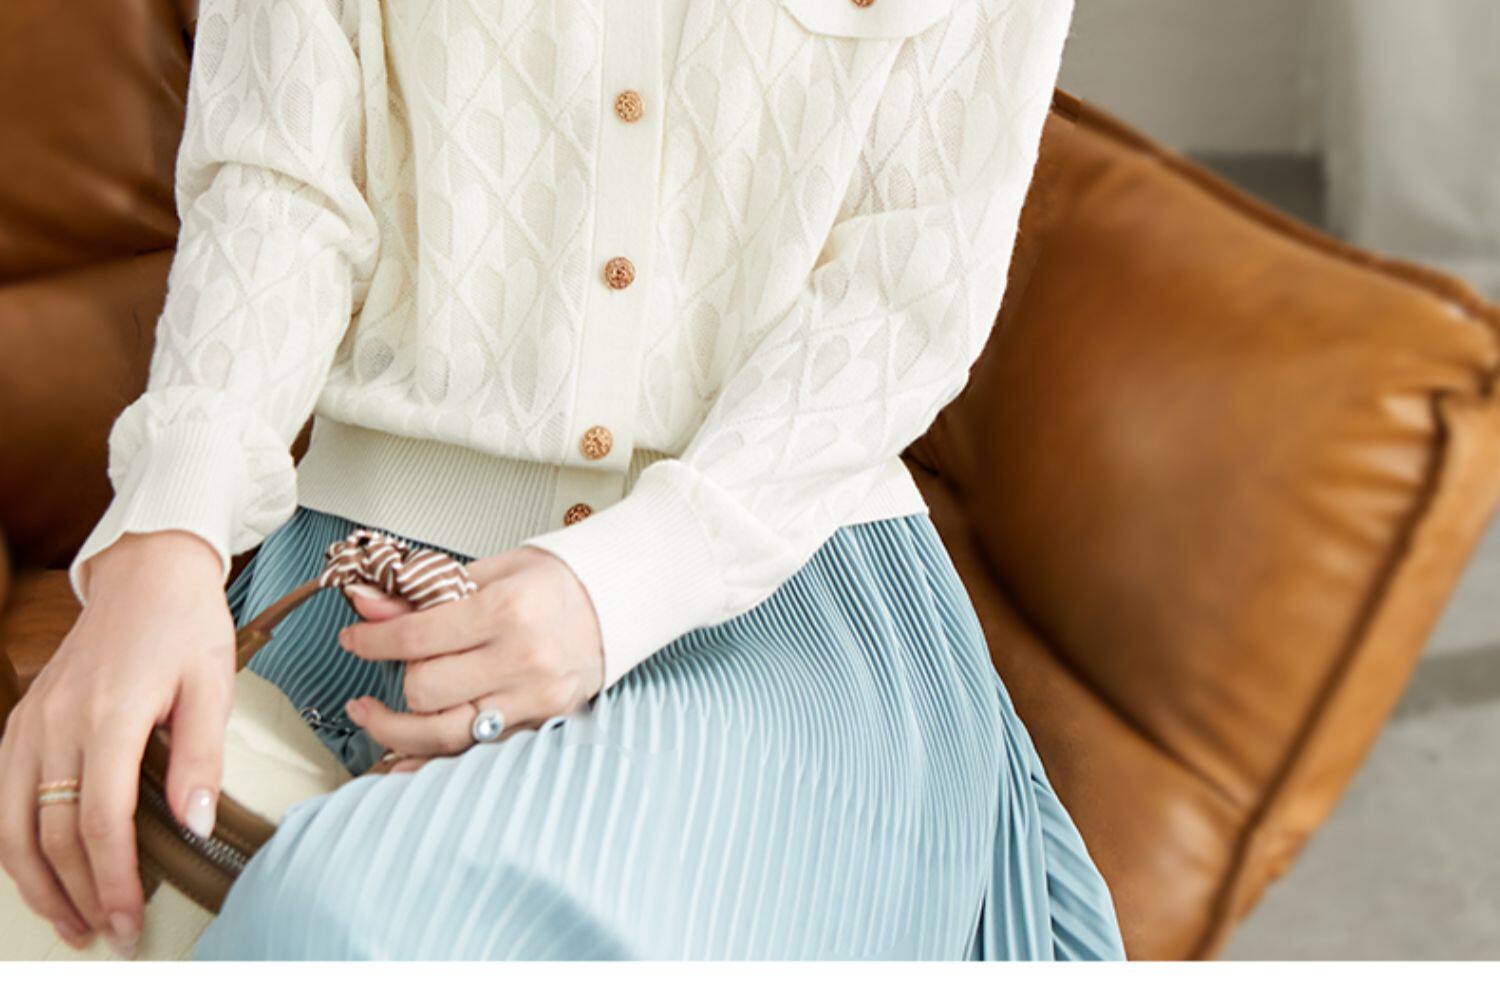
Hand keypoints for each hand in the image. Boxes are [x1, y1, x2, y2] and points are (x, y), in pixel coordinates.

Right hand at [0, 531, 233, 956]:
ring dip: (38, 882)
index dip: (113, 879)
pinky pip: (5, 797)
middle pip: (52, 833)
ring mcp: (31, 723)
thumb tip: (194, 824)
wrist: (146, 574)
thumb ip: (200, 758)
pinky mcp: (22, 722)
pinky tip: (42, 871)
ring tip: (71, 921)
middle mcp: (57, 724)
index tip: (130, 918)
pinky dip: (18, 844)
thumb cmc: (184, 626)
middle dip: (79, 894)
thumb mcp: (212, 685)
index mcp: (109, 716)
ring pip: (15, 824)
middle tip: (106, 934)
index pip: (100, 821)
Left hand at [337, 546, 602, 770]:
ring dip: (395, 727)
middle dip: (397, 675)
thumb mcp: (491, 572)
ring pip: (442, 732)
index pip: (416, 637)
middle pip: (425, 687)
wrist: (617, 602)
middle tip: (393, 660)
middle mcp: (522, 660)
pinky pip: (472, 753)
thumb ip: (425, 594)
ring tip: (371, 714)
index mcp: (508, 611)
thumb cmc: (557, 584)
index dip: (372, 640)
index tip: (354, 638)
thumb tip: (367, 604)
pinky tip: (401, 761)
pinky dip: (432, 759)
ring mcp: (533, 699)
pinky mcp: (540, 724)